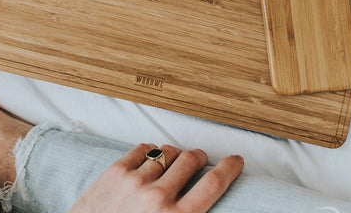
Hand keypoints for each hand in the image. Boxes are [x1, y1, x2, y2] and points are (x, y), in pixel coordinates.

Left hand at [69, 143, 243, 212]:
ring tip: (172, 162)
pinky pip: (142, 148)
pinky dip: (150, 151)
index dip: (229, 168)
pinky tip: (149, 161)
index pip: (213, 184)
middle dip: (200, 157)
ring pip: (167, 150)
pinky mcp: (115, 171)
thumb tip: (200, 204)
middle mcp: (157, 197)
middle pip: (192, 159)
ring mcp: (134, 180)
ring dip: (175, 154)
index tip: (235, 161)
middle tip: (200, 160)